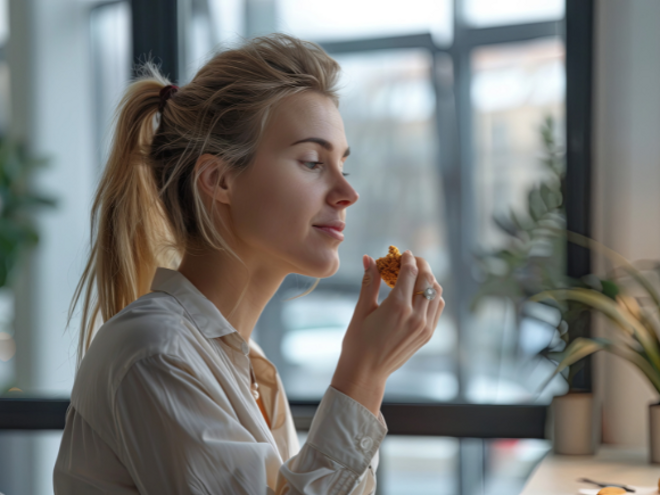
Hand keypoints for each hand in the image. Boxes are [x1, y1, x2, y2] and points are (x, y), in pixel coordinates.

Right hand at [330, 250, 444, 415]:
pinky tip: (420, 292)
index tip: (402, 253)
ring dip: (428, 278)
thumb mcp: (361, 309)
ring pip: (436, 292)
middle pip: (427, 279)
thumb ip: (370, 281)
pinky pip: (437, 307)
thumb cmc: (358, 341)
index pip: (410, 272)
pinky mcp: (427, 334)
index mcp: (398, 307)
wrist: (366, 372)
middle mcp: (416, 316)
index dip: (407, 259)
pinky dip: (432, 294)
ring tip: (415, 275)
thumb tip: (369, 258)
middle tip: (410, 260)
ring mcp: (424, 326)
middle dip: (420, 264)